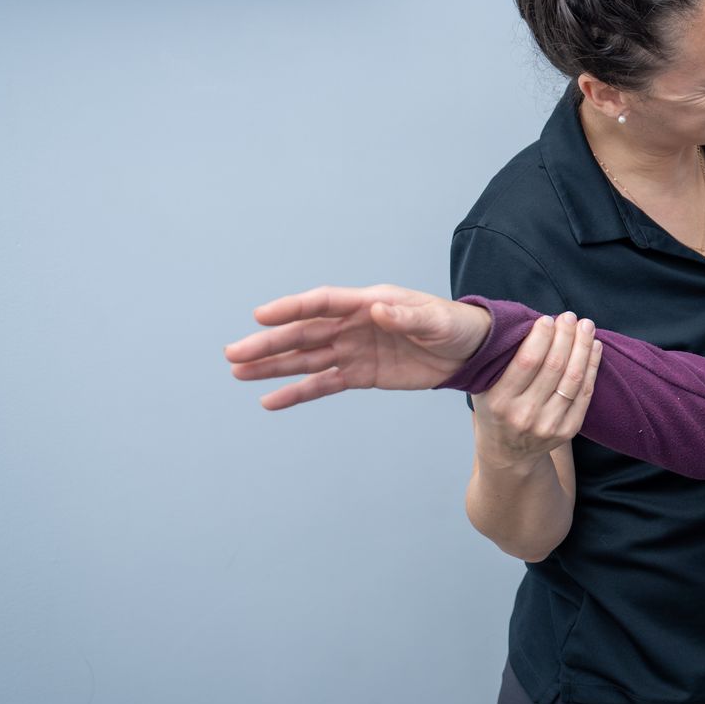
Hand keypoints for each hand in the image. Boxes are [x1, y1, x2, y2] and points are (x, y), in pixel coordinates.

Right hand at [224, 283, 493, 409]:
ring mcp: (354, 350)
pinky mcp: (361, 375)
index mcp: (369, 303)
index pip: (322, 303)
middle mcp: (354, 324)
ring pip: (306, 359)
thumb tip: (379, 309)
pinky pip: (324, 384)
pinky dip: (297, 393)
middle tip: (234, 353)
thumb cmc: (454, 325)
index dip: (292, 308)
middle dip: (269, 343)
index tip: (261, 316)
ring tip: (239, 373)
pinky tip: (270, 400)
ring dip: (273, 366)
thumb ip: (408, 316)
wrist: (470, 352)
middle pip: (304, 333)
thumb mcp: (437, 320)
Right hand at [473, 312, 602, 467]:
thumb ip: (498, 360)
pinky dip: (592, 367)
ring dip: (583, 348)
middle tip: (570, 317)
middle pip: (554, 367)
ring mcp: (548, 425)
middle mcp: (524, 415)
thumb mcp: (484, 387)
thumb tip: (526, 322)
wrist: (508, 453)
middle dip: (565, 336)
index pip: (527, 362)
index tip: (548, 319)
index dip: (541, 337)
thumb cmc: (495, 409)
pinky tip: (594, 348)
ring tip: (586, 327)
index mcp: (500, 401)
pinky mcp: (567, 430)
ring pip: (573, 379)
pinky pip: (585, 394)